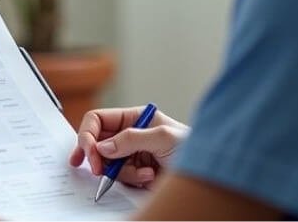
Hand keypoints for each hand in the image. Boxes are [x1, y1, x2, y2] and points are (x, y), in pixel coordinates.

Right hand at [67, 105, 188, 187]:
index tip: (90, 153)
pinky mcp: (135, 172)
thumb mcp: (163, 137)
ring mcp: (131, 154)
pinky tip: (149, 177)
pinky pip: (120, 178)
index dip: (89, 134)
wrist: (208, 175)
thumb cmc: (192, 148)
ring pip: (107, 163)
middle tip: (97, 169)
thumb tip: (103, 146)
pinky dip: (132, 180)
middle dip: (97, 157)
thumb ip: (131, 139)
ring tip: (146, 173)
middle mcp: (129, 134)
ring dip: (122, 171)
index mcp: (134, 118)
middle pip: (97, 142)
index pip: (99, 120)